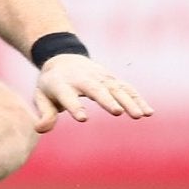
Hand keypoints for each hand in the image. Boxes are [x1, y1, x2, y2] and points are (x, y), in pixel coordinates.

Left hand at [32, 52, 151, 132]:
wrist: (63, 58)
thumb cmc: (51, 84)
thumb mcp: (41, 97)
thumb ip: (44, 114)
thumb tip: (40, 129)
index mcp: (62, 84)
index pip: (68, 96)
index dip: (74, 106)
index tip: (82, 118)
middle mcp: (84, 78)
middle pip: (96, 89)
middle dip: (107, 100)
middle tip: (118, 112)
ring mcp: (100, 77)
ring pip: (116, 89)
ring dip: (129, 101)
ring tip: (140, 116)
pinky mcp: (112, 80)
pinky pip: (127, 89)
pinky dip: (138, 99)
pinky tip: (149, 112)